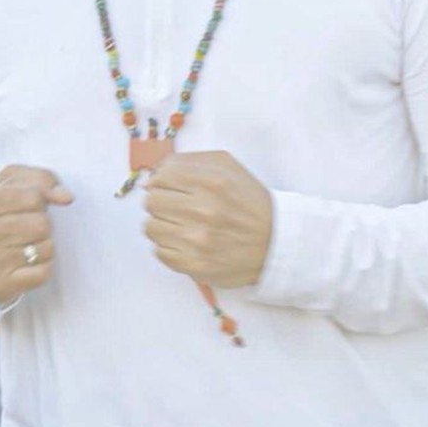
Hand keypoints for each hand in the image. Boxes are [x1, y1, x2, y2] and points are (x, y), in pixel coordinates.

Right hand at [0, 165, 71, 303]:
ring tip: (26, 246)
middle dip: (42, 226)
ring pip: (46, 248)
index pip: (34, 197)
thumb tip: (66, 197)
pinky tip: (27, 264)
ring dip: (44, 247)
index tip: (27, 209)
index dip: (40, 202)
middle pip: (42, 223)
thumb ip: (40, 180)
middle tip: (27, 230)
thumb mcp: (7, 186)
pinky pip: (43, 273)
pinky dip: (42, 268)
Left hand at [142, 151, 272, 286]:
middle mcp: (203, 210)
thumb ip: (188, 161)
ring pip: (151, 227)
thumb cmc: (248, 202)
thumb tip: (152, 174)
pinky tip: (187, 243)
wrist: (276, 242)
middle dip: (161, 202)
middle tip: (176, 207)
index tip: (171, 187)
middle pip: (151, 202)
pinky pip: (159, 252)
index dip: (162, 181)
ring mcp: (197, 240)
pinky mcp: (194, 265)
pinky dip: (170, 247)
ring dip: (163, 225)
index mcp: (211, 181)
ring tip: (182, 226)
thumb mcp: (227, 166)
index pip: (160, 176)